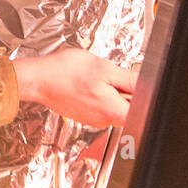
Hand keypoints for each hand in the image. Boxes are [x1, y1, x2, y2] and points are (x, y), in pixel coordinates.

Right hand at [12, 49, 135, 127]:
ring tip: (98, 79)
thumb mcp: (104, 68)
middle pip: (129, 109)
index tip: (135, 85)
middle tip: (113, 76)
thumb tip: (148, 86)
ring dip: (112, 92)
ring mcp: (93, 119)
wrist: (39, 79)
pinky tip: (89, 84)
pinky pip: (101, 107)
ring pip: (114, 107)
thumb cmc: (65, 72)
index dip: (144, 98)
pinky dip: (100, 95)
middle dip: (126, 92)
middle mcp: (104, 120)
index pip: (142, 112)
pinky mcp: (85, 115)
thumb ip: (130, 79)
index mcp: (112, 110)